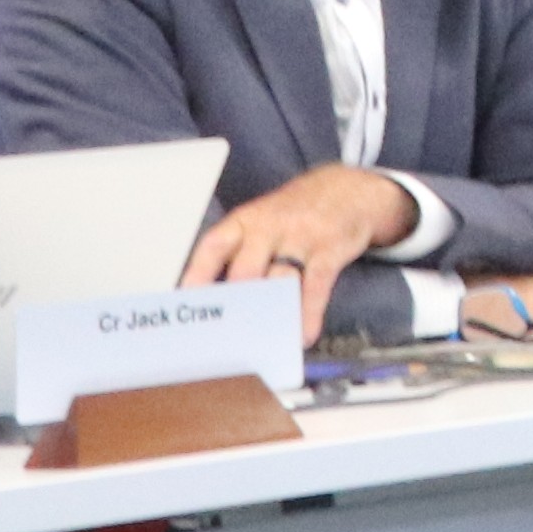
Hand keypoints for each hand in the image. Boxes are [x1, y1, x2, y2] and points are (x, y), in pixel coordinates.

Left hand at [184, 166, 428, 339]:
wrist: (348, 188)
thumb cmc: (295, 215)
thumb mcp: (261, 223)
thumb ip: (240, 256)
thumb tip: (218, 303)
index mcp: (244, 222)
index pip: (213, 247)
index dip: (197, 276)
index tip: (185, 304)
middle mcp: (268, 228)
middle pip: (245, 270)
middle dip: (234, 306)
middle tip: (225, 336)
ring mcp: (300, 237)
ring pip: (279, 279)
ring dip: (270, 314)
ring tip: (261, 343)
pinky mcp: (330, 249)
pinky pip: (316, 285)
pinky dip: (308, 313)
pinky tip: (303, 334)